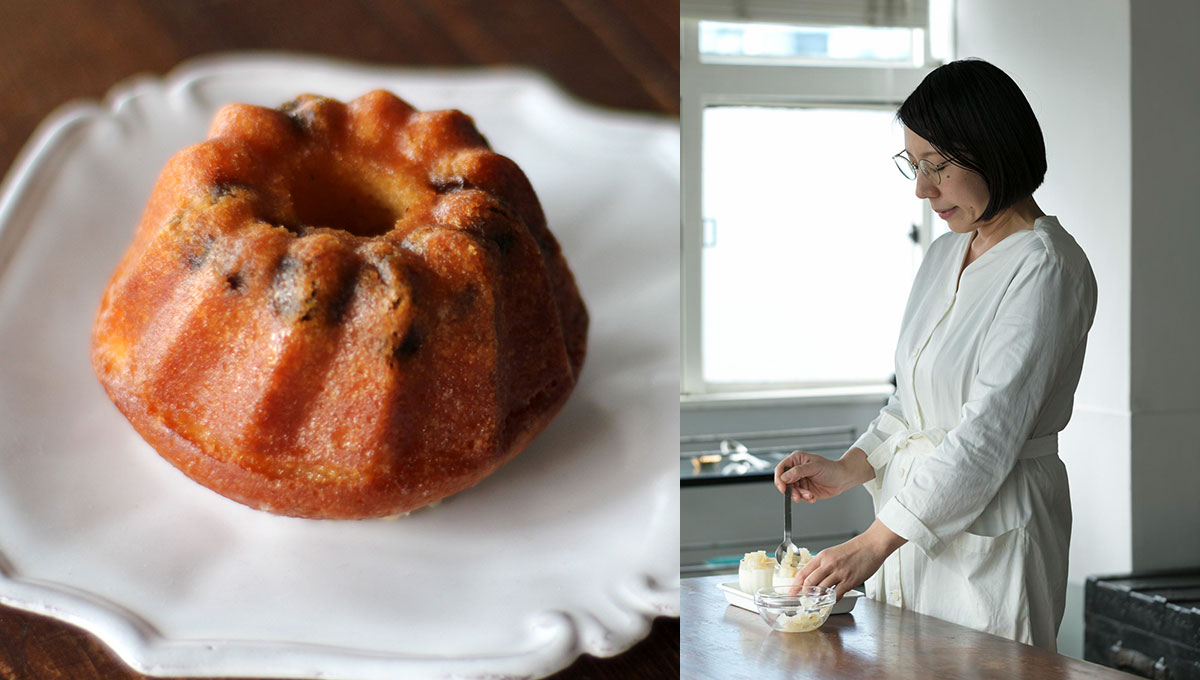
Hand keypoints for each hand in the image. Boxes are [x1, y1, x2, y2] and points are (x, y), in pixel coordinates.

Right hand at [773, 449, 868, 503]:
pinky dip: (805, 498)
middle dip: (791, 491)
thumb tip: (785, 477)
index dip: (779, 479)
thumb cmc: (832, 469)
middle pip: (784, 482)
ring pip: (792, 491)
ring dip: (799, 495)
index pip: (781, 469)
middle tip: (797, 496)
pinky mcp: (805, 490)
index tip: (783, 488)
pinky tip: (813, 497)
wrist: (843, 479)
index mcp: (796, 460)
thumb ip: (799, 471)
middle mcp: (796, 470)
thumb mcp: (815, 467)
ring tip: (810, 496)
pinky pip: (799, 496)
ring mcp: (800, 480)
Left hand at [791, 519, 905, 599]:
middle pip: (810, 583)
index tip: (791, 592)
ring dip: (817, 598)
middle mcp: (829, 564)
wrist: (871, 545)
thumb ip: (823, 564)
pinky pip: (836, 595)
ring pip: (822, 590)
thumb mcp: (833, 553)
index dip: (795, 585)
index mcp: (822, 556)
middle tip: (803, 600)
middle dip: (804, 594)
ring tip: (816, 602)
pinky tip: (830, 601)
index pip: (803, 572)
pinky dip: (831, 600)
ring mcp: (839, 573)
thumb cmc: (855, 549)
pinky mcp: (850, 581)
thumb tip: (814, 577)